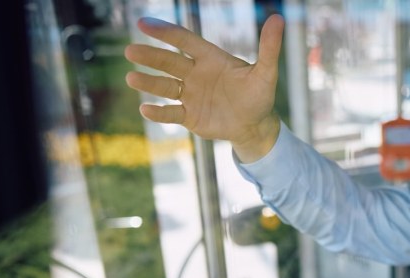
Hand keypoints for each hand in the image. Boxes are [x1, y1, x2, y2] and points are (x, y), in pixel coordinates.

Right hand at [124, 14, 284, 161]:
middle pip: (170, 62)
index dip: (165, 32)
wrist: (255, 126)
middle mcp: (196, 74)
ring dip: (149, 83)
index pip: (184, 41)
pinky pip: (171, 113)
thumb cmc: (260, 97)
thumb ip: (269, 48)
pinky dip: (159, 113)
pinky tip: (145, 110)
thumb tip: (278, 18)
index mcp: (210, 59)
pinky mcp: (189, 117)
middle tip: (130, 51)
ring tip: (131, 78)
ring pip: (166, 87)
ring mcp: (191, 95)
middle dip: (150, 57)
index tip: (144, 24)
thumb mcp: (266, 74)